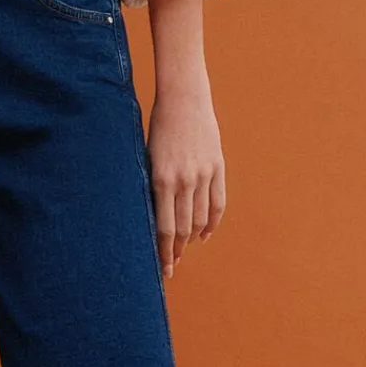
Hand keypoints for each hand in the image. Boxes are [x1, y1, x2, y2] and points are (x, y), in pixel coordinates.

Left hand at [144, 82, 225, 277]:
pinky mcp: (217, 167)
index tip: (163, 268)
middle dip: (177, 250)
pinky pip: (218, 203)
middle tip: (171, 265)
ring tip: (185, 250)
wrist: (183, 98)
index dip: (164, 252)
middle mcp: (184, 181)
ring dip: (193, 238)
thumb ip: (152, 186)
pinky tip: (205, 234)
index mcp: (161, 180)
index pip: (165, 228)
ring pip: (201, 219)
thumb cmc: (158, 127)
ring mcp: (203, 175)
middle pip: (184, 228)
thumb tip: (152, 216)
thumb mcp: (147, 157)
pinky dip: (212, 222)